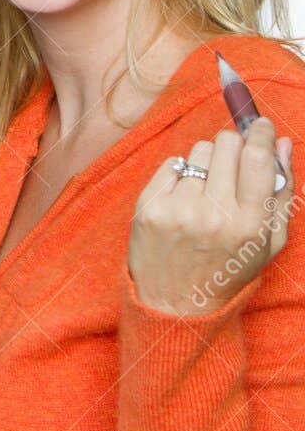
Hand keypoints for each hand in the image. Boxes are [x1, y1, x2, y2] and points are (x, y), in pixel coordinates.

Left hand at [128, 118, 294, 315]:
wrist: (176, 305)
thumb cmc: (228, 271)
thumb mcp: (268, 241)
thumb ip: (281, 192)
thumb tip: (281, 142)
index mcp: (249, 223)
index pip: (257, 157)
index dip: (259, 133)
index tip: (259, 124)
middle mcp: (213, 214)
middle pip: (226, 144)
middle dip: (234, 145)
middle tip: (233, 160)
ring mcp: (177, 210)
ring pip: (198, 151)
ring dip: (207, 161)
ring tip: (207, 189)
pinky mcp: (148, 208)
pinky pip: (170, 165)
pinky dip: (180, 174)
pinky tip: (183, 197)